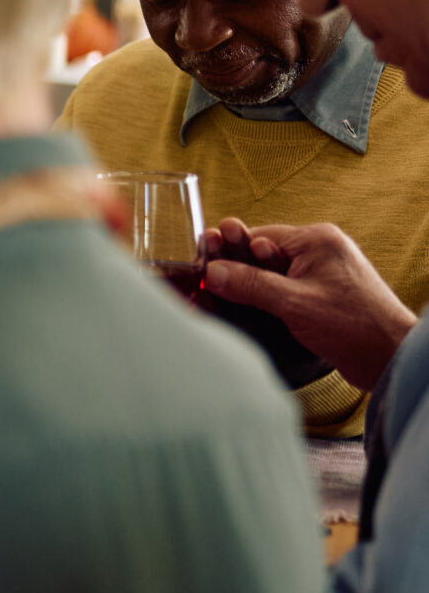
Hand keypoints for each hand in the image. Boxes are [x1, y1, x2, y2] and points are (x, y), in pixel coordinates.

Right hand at [201, 218, 417, 390]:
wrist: (390, 356)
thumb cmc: (353, 325)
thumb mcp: (293, 303)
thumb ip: (250, 284)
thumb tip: (213, 271)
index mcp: (316, 241)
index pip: (258, 236)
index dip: (229, 246)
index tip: (202, 252)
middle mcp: (319, 251)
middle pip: (262, 253)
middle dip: (233, 262)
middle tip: (202, 270)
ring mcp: (321, 274)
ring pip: (270, 272)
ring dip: (246, 282)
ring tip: (215, 289)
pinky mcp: (321, 295)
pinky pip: (282, 288)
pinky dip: (261, 295)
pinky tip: (244, 304)